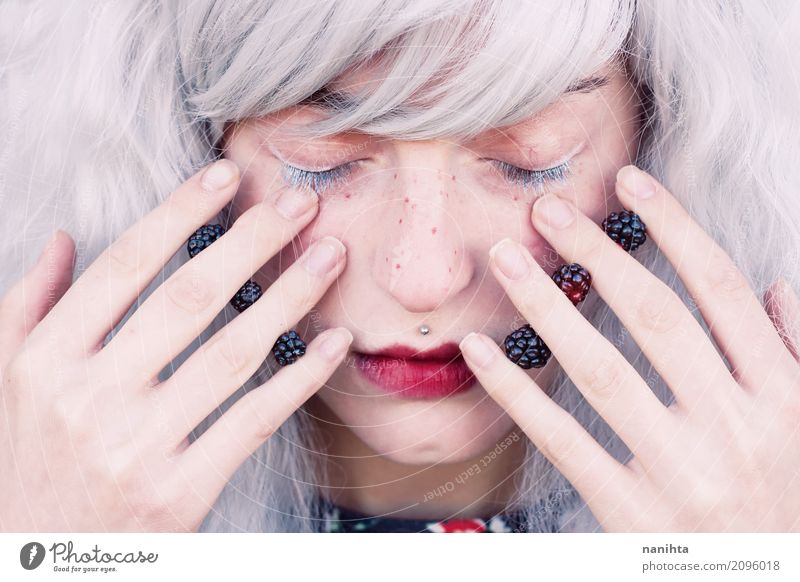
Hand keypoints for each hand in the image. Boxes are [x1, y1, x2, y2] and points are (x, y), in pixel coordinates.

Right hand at [0, 160, 350, 531]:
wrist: (39, 561)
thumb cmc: (29, 458)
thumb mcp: (6, 377)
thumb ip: (29, 304)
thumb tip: (61, 238)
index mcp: (48, 357)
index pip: (125, 263)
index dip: (181, 211)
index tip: (227, 174)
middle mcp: (90, 396)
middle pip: (190, 297)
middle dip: (253, 241)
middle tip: (301, 204)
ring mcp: (138, 446)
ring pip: (232, 353)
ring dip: (290, 297)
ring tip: (330, 257)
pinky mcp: (181, 491)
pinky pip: (254, 420)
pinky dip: (300, 378)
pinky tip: (334, 342)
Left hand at [459, 165, 799, 531]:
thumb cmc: (790, 507)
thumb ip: (798, 353)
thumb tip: (771, 287)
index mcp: (784, 394)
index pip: (719, 287)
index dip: (674, 224)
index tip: (630, 181)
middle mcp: (736, 426)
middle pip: (654, 315)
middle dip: (596, 252)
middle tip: (547, 210)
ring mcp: (682, 472)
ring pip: (601, 368)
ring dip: (546, 305)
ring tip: (506, 259)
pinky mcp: (631, 515)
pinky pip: (562, 440)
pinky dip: (516, 391)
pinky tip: (480, 351)